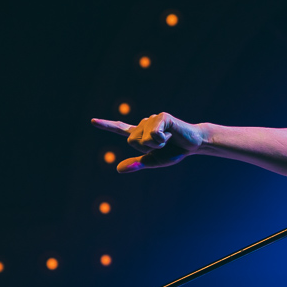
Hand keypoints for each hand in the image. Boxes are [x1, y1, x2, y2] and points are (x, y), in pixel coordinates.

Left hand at [91, 113, 205, 172]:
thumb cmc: (174, 152)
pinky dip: (162, 140)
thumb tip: (118, 169)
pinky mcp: (162, 117)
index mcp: (140, 134)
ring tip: (169, 139)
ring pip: (143, 139)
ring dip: (157, 145)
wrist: (194, 144)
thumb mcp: (153, 161)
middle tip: (162, 144)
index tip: (93, 121)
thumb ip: (136, 163)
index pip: (120, 129)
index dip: (106, 125)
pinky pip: (154, 134)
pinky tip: (171, 135)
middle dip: (146, 148)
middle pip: (132, 141)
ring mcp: (152, 119)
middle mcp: (144, 124)